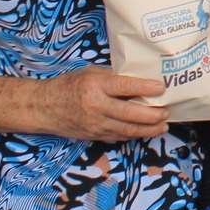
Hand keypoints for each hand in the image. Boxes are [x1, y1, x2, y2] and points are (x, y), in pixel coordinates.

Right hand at [35, 67, 171, 142]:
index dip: (146, 88)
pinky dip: (134, 134)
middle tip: (166, 111)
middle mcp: (96, 106)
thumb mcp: (90, 73)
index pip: (126, 87)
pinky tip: (145, 131)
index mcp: (95, 85)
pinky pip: (119, 136)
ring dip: (149, 129)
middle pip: (131, 113)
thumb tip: (137, 78)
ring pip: (128, 129)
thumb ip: (112, 76)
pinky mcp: (94, 135)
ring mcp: (95, 123)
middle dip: (153, 114)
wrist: (43, 107)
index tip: (162, 88)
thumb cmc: (68, 86)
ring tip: (162, 125)